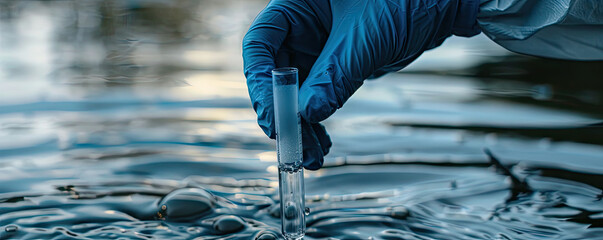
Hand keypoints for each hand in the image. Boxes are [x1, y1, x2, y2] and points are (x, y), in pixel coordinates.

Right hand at [243, 0, 479, 169]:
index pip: (260, 44)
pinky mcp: (334, 67)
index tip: (273, 117)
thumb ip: (334, 76)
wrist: (439, 7)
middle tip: (292, 146)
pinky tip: (322, 144)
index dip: (261, 83)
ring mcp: (317, 48)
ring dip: (301, 127)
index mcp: (296, 6)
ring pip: (296, 94)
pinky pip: (317, 99)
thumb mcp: (365, 40)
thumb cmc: (405, 1)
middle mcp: (301, 27)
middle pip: (274, 75)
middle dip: (283, 114)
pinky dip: (317, 123)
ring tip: (310, 157)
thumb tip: (307, 114)